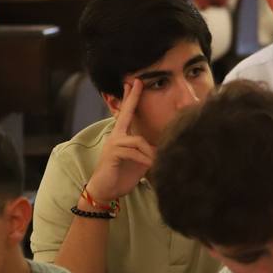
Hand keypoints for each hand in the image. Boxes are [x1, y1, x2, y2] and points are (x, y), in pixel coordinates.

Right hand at [84, 78, 155, 204]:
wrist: (106, 191)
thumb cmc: (123, 175)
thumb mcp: (141, 160)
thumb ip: (150, 151)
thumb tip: (166, 145)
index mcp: (123, 136)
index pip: (128, 114)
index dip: (131, 98)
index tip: (133, 83)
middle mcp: (116, 136)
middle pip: (125, 114)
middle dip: (132, 97)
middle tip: (136, 81)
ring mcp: (113, 144)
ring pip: (138, 141)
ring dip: (150, 153)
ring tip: (156, 163)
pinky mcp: (113, 154)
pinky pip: (134, 152)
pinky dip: (145, 159)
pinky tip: (150, 165)